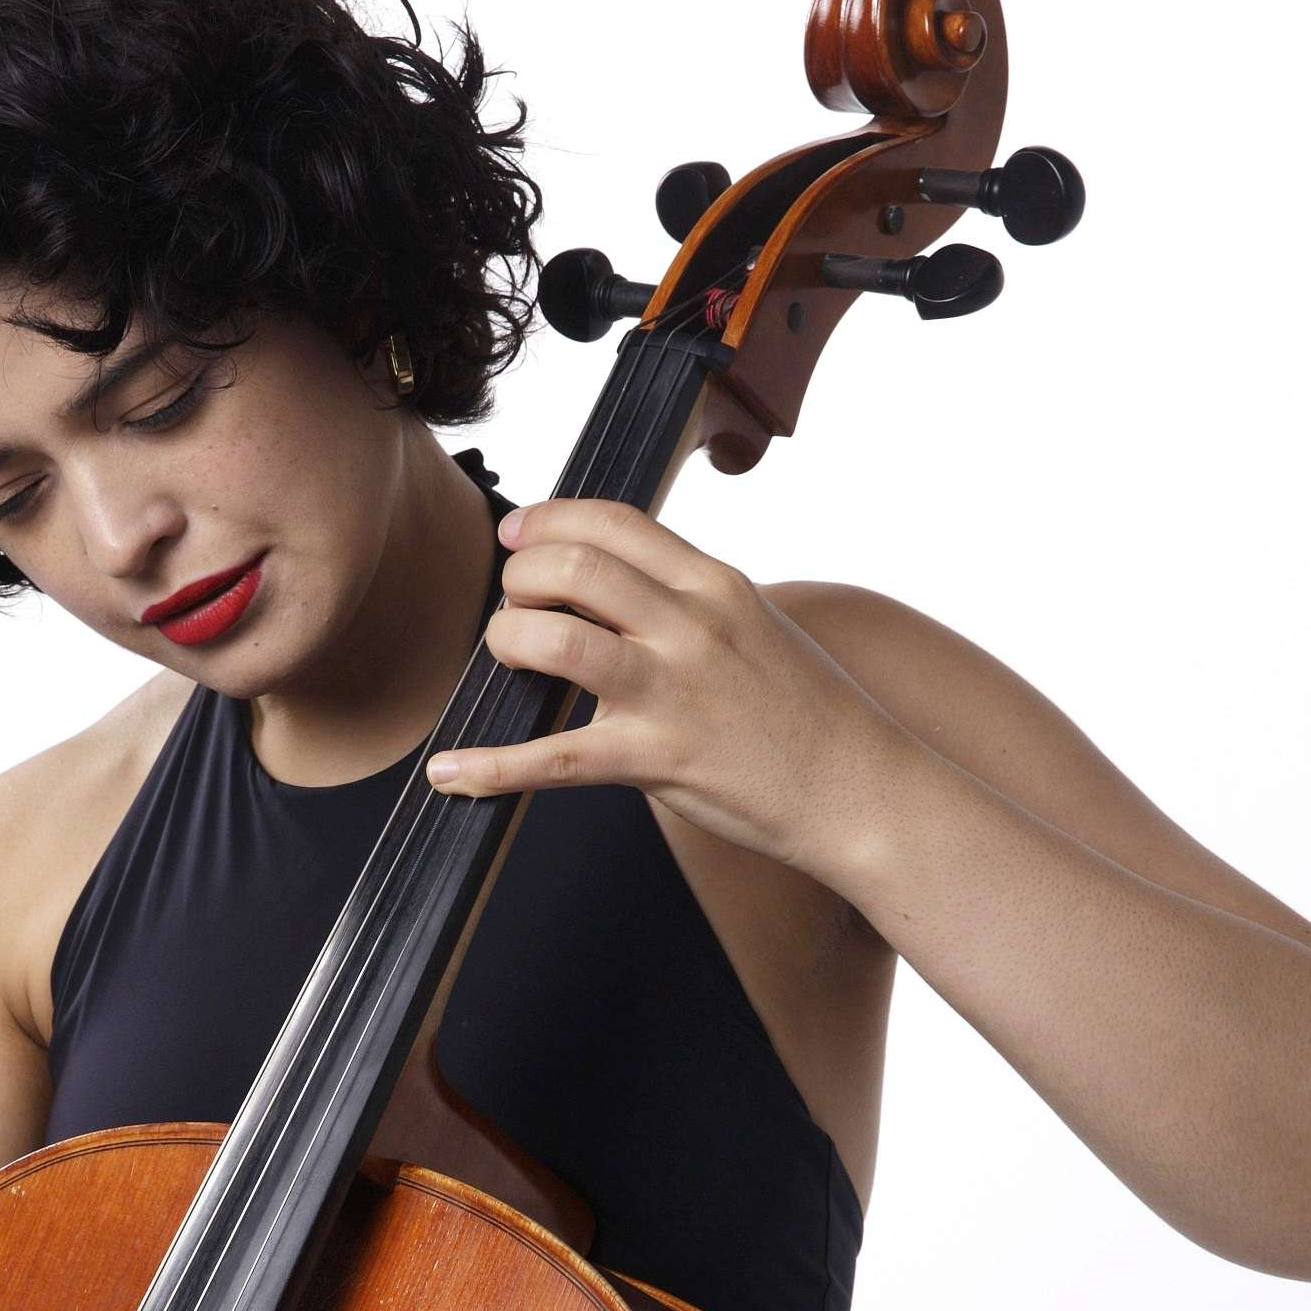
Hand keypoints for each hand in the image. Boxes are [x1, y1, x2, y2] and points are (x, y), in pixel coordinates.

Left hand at [423, 501, 895, 874]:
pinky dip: (488, 768)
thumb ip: (687, 600)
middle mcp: (691, 625)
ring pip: (555, 638)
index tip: (516, 534)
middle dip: (519, 579)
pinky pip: (552, 758)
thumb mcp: (755, 627)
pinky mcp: (657, 760)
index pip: (613, 521)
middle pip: (573, 566)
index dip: (549, 520)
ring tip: (506, 659)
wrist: (861, 790)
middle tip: (513, 605)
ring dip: (506, 641)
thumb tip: (615, 586)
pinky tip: (449, 774)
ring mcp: (673, 692)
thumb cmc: (807, 714)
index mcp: (714, 583)